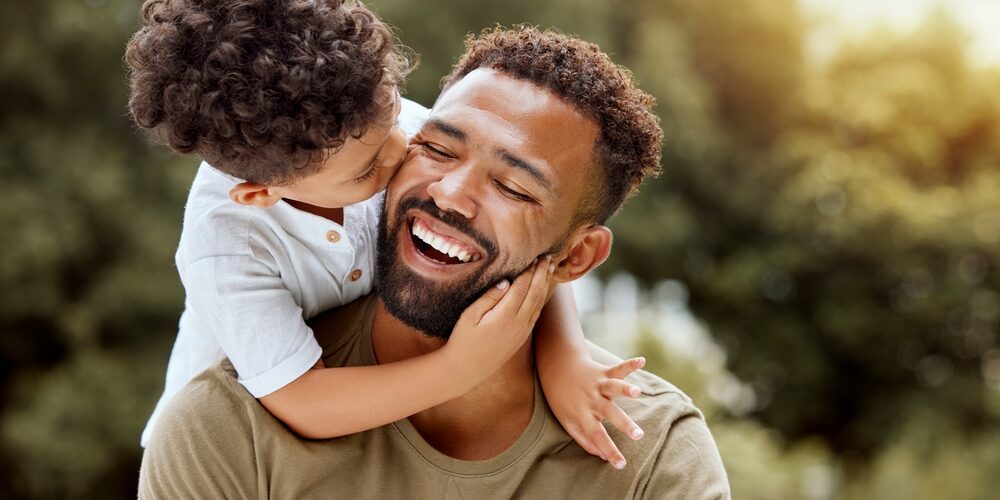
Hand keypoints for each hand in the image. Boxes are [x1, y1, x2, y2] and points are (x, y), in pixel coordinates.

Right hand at [444, 256, 555, 382]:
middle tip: (548, 257)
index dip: (530, 271)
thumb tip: (506, 282)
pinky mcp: (522, 337)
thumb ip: (489, 297)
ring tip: (549, 269)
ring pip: (539, 303)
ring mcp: (522, 332)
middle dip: (542, 274)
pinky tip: (541, 290)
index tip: (534, 256)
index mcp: (505, 315)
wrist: (467, 369)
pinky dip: (541, 298)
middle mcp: (518, 324)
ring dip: (545, 285)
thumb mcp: (470, 316)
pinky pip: (536, 314)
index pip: (522, 287)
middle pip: (535, 293)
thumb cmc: (463, 340)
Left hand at [544, 356, 646, 469]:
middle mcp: (592, 400)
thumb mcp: (568, 422)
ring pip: (613, 387)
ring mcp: (598, 385)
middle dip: (624, 424)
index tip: (621, 465)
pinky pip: (617, 368)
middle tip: (638, 434)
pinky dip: (630, 365)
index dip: (609, 451)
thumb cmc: (563, 400)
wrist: (556, 368)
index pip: (597, 436)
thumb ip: (585, 440)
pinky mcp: (603, 372)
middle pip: (609, 413)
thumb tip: (603, 457)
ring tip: (637, 391)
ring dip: (625, 389)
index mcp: (583, 415)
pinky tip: (642, 361)